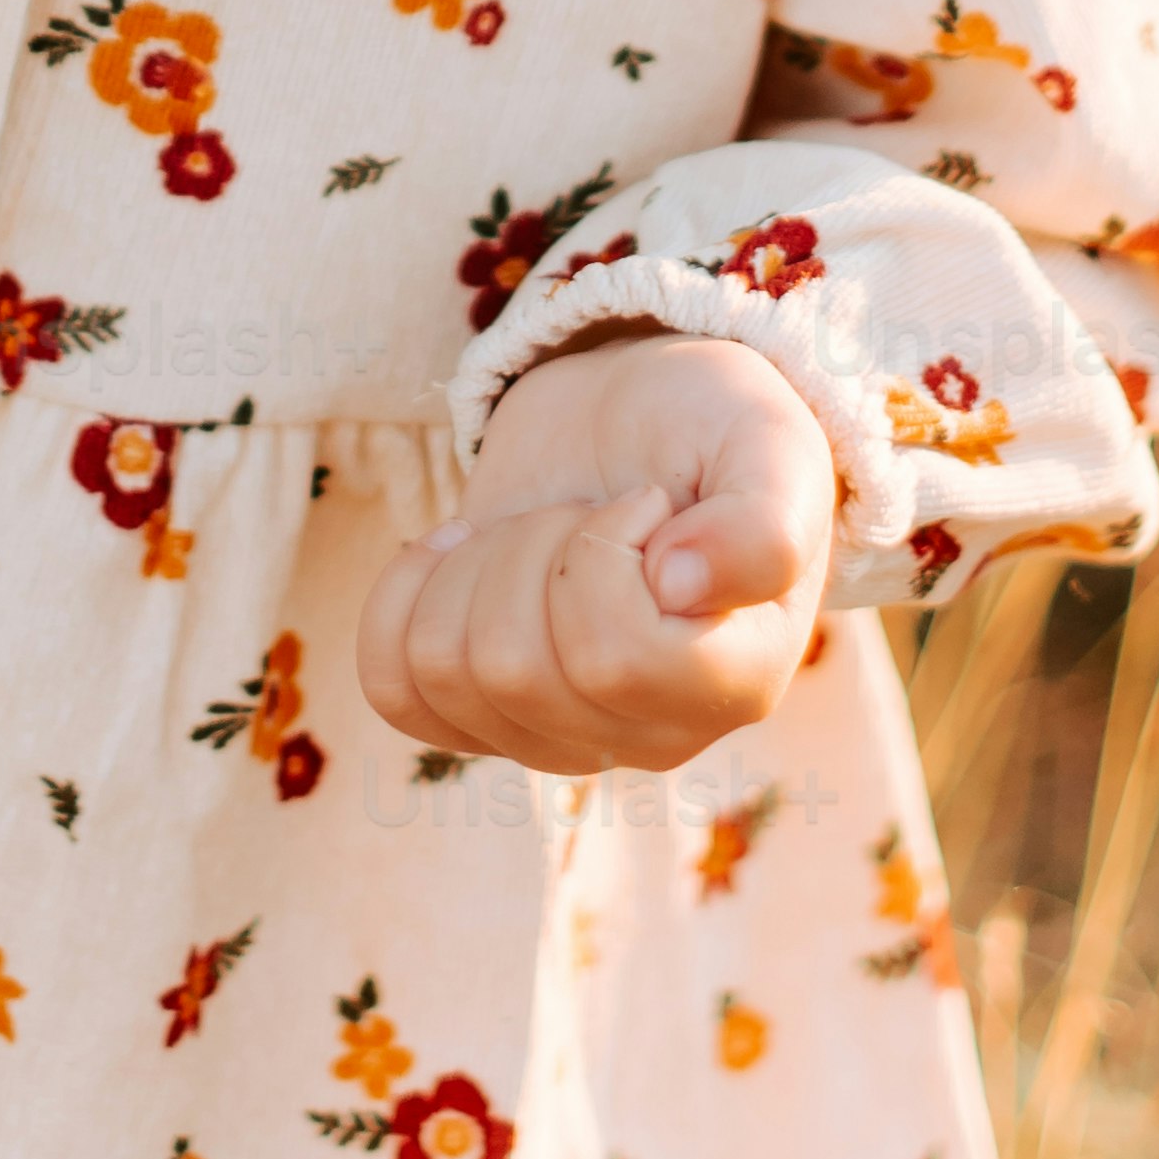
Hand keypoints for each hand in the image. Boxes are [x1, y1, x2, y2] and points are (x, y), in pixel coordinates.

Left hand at [357, 330, 835, 779]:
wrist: (636, 420)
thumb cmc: (712, 429)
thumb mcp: (767, 441)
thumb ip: (764, 520)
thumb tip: (682, 585)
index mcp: (738, 681)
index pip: (612, 657)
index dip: (600, 553)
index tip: (646, 502)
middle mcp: (652, 734)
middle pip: (511, 666)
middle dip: (530, 544)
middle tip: (586, 510)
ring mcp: (560, 738)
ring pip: (445, 669)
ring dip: (475, 563)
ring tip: (540, 530)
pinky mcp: (481, 718)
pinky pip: (392, 685)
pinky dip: (403, 596)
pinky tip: (462, 553)